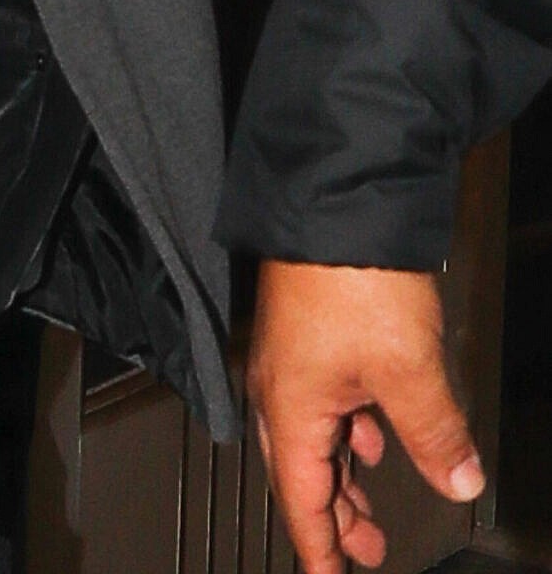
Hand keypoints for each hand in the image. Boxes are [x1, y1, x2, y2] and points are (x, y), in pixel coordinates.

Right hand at [247, 260, 483, 572]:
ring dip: (344, 473)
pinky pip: (321, 400)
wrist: (334, 199)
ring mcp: (289, 355)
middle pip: (301, 471)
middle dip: (335, 518)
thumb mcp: (410, 370)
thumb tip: (459, 479)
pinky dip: (348, 429)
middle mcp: (279, 385)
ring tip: (370, 501)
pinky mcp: (306, 328)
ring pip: (312, 434)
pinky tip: (375, 426)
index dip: (321, 550)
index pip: (302, 502)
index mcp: (290, 407)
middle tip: (367, 552)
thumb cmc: (350, 275)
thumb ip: (435, 435)